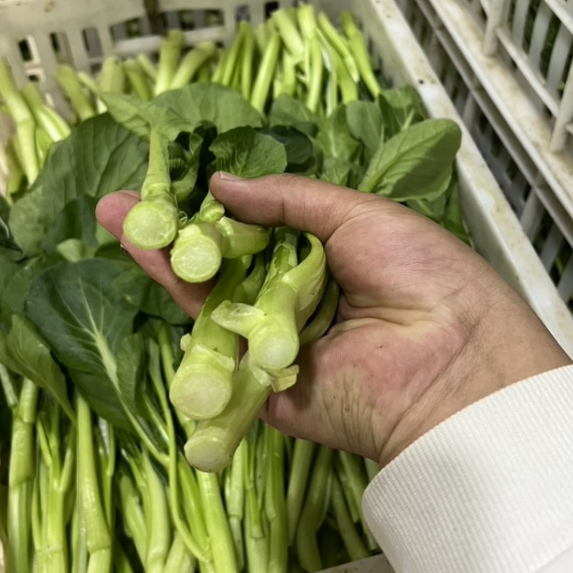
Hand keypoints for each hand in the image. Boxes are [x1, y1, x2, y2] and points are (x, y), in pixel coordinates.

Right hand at [97, 174, 569, 465]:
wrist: (454, 362)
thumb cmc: (424, 276)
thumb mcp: (359, 215)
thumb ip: (288, 200)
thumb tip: (221, 182)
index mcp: (326, 261)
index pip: (256, 234)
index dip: (215, 211)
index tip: (172, 184)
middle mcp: (296, 303)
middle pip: (224, 268)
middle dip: (175, 235)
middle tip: (122, 203)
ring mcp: (277, 347)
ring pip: (211, 303)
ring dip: (165, 263)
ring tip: (118, 218)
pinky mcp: (263, 389)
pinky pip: (219, 351)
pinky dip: (185, 311)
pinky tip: (147, 261)